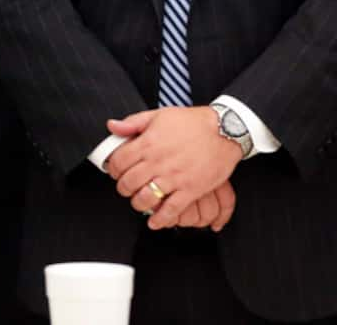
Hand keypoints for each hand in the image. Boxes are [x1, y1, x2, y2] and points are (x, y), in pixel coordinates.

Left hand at [104, 106, 241, 229]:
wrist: (224, 130)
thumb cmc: (192, 122)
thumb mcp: (159, 115)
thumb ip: (133, 122)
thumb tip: (112, 126)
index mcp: (148, 143)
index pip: (119, 162)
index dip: (113, 169)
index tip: (116, 171)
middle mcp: (158, 162)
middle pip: (128, 183)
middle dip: (123, 188)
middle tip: (126, 188)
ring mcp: (174, 178)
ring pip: (146, 199)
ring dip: (138, 204)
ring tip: (139, 201)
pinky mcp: (191, 189)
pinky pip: (172, 210)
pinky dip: (160, 219)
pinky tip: (155, 222)